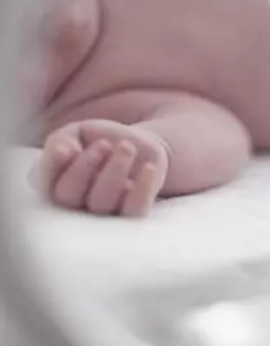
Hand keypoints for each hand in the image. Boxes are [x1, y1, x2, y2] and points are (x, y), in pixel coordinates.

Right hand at [33, 120, 168, 216]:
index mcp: (56, 186)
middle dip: (84, 166)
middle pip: (68, 196)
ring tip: (127, 147)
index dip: (56, 165)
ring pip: (101, 203)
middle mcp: (76, 205)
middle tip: (104, 144)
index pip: (45, 184)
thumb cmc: (102, 140)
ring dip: (114, 170)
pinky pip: (134, 211)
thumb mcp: (77, 133)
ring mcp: (105, 213)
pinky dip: (142, 189)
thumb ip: (61, 141)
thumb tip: (61, 153)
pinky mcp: (133, 212)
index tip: (73, 145)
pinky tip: (148, 167)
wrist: (138, 146)